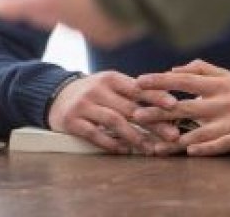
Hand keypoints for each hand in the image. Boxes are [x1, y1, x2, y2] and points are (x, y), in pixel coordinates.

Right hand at [47, 71, 176, 153]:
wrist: (55, 96)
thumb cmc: (93, 93)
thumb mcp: (110, 85)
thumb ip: (134, 91)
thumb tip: (169, 99)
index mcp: (110, 78)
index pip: (137, 87)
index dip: (155, 95)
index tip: (174, 105)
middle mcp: (96, 89)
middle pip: (129, 107)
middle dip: (153, 123)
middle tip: (173, 135)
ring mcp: (83, 105)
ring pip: (113, 121)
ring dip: (135, 137)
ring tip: (151, 149)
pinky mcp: (72, 121)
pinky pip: (94, 134)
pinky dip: (111, 144)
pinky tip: (125, 151)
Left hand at [131, 59, 229, 154]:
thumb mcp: (228, 76)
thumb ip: (201, 69)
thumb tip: (172, 69)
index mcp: (218, 84)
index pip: (184, 80)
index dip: (160, 81)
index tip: (138, 82)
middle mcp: (224, 101)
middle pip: (186, 106)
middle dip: (159, 111)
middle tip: (136, 115)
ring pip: (201, 130)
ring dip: (177, 138)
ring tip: (155, 143)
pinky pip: (222, 144)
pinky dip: (207, 148)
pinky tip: (189, 152)